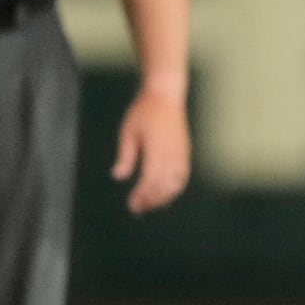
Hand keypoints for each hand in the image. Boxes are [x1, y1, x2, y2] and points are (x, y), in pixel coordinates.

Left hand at [111, 88, 190, 214]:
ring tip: (150, 204)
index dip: (142, 195)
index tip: (132, 205)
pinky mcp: (185, 153)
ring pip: (176, 184)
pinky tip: (164, 194)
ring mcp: (181, 154)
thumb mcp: (128, 132)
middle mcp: (172, 153)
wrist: (165, 96)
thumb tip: (118, 176)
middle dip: (151, 200)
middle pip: (164, 186)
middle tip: (137, 209)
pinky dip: (175, 189)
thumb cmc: (144, 112)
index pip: (150, 179)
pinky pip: (183, 177)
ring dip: (163, 197)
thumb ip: (125, 156)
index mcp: (156, 148)